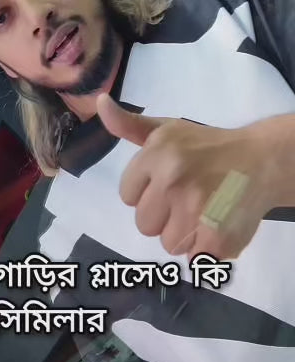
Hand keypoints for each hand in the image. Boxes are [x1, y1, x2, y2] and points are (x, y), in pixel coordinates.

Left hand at [97, 94, 269, 259]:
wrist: (260, 160)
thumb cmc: (207, 146)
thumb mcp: (167, 129)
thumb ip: (129, 124)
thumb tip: (100, 103)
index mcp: (157, 155)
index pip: (127, 195)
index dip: (146, 192)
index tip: (167, 183)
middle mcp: (173, 180)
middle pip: (144, 223)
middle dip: (163, 215)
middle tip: (188, 198)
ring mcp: (195, 210)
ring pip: (167, 243)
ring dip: (183, 234)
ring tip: (202, 211)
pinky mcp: (215, 237)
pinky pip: (193, 258)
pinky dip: (203, 249)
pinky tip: (214, 226)